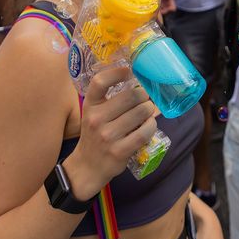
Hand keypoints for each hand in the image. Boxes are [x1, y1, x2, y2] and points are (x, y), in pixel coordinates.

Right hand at [64, 66, 157, 198]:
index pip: (100, 82)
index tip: (130, 71)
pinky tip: (150, 124)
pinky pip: (144, 132)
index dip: (117, 72)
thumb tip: (140, 83)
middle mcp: (96, 119)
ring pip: (141, 112)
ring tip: (148, 111)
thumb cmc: (95, 134)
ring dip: (150, 110)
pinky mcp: (119, 151)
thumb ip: (109, 99)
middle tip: (145, 97)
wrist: (87, 166)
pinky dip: (151, 125)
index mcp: (90, 105)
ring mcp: (107, 136)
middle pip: (130, 96)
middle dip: (143, 95)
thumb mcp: (94, 113)